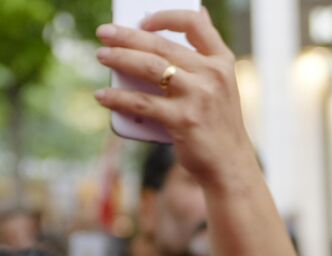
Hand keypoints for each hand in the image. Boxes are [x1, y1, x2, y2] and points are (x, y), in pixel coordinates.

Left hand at [94, 10, 258, 193]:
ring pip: (149, 68)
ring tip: (102, 56)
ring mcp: (198, 97)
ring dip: (120, 59)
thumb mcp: (223, 84)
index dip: (164, 17)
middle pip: (161, 44)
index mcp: (222, 61)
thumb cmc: (219, 124)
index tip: (142, 20)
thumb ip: (208, 53)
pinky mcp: (183, 121)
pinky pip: (142, 104)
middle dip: (127, 36)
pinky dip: (118, 99)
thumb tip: (199, 12)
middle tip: (104, 33)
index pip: (193, 23)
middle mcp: (212, 74)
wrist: (229, 164)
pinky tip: (102, 96)